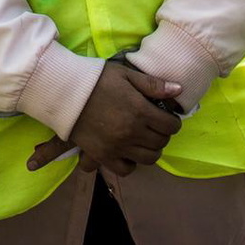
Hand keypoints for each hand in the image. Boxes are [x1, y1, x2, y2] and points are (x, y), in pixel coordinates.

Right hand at [26, 67, 182, 176]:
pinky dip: (131, 163)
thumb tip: (179, 90)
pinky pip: (126, 169)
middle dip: (163, 134)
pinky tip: (129, 151)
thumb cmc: (97, 79)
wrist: (66, 91)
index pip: (171, 125)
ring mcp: (117, 147)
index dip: (173, 121)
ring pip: (148, 158)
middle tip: (156, 126)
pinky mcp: (103, 156)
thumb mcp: (126, 74)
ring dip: (151, 149)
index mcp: (140, 111)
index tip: (168, 117)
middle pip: (161, 142)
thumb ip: (153, 84)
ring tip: (145, 139)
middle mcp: (131, 132)